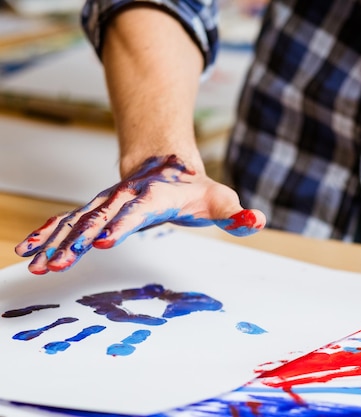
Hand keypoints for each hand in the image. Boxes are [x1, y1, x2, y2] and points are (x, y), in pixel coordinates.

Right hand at [15, 155, 265, 274]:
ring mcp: (108, 203)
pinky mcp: (96, 210)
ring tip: (36, 263)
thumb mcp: (219, 198)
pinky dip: (48, 234)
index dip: (121, 222)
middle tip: (60, 260)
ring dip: (56, 240)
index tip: (104, 240)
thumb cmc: (193, 189)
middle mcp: (126, 198)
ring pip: (78, 220)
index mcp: (156, 196)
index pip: (138, 209)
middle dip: (79, 238)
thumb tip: (257, 221)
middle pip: (100, 216)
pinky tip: (28, 250)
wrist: (165, 165)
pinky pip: (68, 221)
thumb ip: (236, 213)